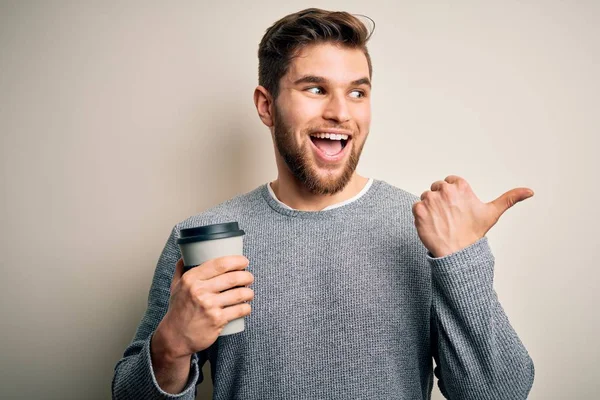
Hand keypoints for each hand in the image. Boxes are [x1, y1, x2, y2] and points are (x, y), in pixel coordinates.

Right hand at [156, 255, 253, 359]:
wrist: (175, 337)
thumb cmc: (178, 310)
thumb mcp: (175, 287)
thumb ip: (180, 270)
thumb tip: (185, 255)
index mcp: (191, 279)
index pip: (219, 264)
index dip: (236, 261)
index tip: (244, 261)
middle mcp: (199, 291)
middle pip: (233, 278)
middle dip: (247, 276)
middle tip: (249, 277)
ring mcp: (209, 306)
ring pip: (239, 294)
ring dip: (249, 292)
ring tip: (249, 292)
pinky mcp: (217, 320)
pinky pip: (239, 310)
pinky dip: (247, 308)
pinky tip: (246, 307)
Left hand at [412, 175, 533, 257]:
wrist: (457, 253)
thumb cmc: (474, 233)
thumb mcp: (493, 212)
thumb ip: (510, 198)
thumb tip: (530, 191)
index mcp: (461, 186)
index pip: (449, 182)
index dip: (452, 195)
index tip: (457, 207)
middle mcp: (445, 190)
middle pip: (436, 189)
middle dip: (441, 200)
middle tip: (449, 216)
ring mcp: (431, 200)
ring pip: (425, 197)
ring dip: (430, 208)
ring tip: (441, 221)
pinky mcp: (419, 210)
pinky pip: (416, 207)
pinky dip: (421, 215)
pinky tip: (432, 224)